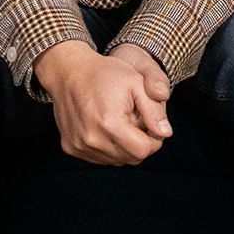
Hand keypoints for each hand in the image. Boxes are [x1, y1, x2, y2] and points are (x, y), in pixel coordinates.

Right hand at [33, 40, 172, 165]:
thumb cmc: (105, 74)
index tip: (152, 125)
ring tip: (120, 122)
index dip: (154, 140)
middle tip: (137, 121)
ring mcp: (79, 145)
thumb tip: (165, 133)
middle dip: (140, 144)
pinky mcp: (71, 147)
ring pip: (116, 161)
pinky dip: (109, 147)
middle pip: (131, 159)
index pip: (143, 150)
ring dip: (124, 146)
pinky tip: (106, 127)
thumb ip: (154, 110)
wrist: (68, 72)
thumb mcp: (137, 83)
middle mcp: (91, 139)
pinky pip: (100, 158)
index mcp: (110, 123)